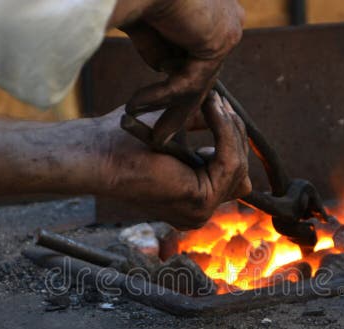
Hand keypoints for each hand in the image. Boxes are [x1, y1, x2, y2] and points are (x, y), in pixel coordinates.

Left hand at [95, 92, 250, 228]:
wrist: (102, 152)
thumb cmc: (125, 140)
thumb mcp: (173, 127)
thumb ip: (200, 124)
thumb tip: (225, 109)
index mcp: (190, 201)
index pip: (232, 175)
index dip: (231, 140)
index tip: (220, 108)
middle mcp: (197, 212)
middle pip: (241, 173)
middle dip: (234, 133)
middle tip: (219, 101)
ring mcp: (200, 212)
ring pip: (238, 166)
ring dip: (230, 129)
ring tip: (214, 101)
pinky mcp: (201, 201)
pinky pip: (230, 163)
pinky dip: (225, 132)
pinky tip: (214, 110)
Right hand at [110, 0, 244, 146]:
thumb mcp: (149, 29)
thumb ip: (161, 49)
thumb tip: (164, 71)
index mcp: (214, 14)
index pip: (199, 60)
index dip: (180, 90)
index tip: (162, 112)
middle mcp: (228, 20)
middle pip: (203, 76)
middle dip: (181, 111)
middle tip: (164, 138)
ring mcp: (229, 30)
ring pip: (199, 83)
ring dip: (170, 112)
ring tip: (154, 137)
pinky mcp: (221, 40)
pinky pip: (190, 80)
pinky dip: (162, 95)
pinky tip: (135, 104)